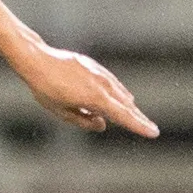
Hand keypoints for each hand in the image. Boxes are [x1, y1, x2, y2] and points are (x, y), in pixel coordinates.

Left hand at [17, 44, 157, 137]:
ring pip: (121, 93)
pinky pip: (113, 84)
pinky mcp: (96, 67)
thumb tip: (102, 125)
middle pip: (126, 105)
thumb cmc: (46, 89)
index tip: (153, 133)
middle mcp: (103, 85)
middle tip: (150, 129)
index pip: (123, 115)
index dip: (139, 125)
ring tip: (135, 117)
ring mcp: (101, 74)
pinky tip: (121, 99)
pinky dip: (118, 94)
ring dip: (128, 106)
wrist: (38, 60)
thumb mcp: (61, 111)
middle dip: (137, 118)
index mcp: (95, 98)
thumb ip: (83, 121)